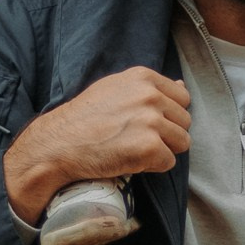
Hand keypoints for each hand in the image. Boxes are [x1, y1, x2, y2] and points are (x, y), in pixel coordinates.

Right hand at [4, 68, 190, 227]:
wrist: (59, 144)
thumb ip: (149, 88)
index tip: (148, 123)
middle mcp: (150, 96)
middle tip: (138, 139)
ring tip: (134, 150)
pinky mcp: (149, 147)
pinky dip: (152, 167)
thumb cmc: (84, 119)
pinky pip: (168, 162)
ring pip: (181, 142)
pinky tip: (130, 161)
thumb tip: (181, 85)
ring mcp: (151, 121)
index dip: (169, 114)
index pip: (182, 97)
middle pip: (185, 121)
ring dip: (162, 151)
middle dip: (167, 134)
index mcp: (143, 78)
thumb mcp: (115, 89)